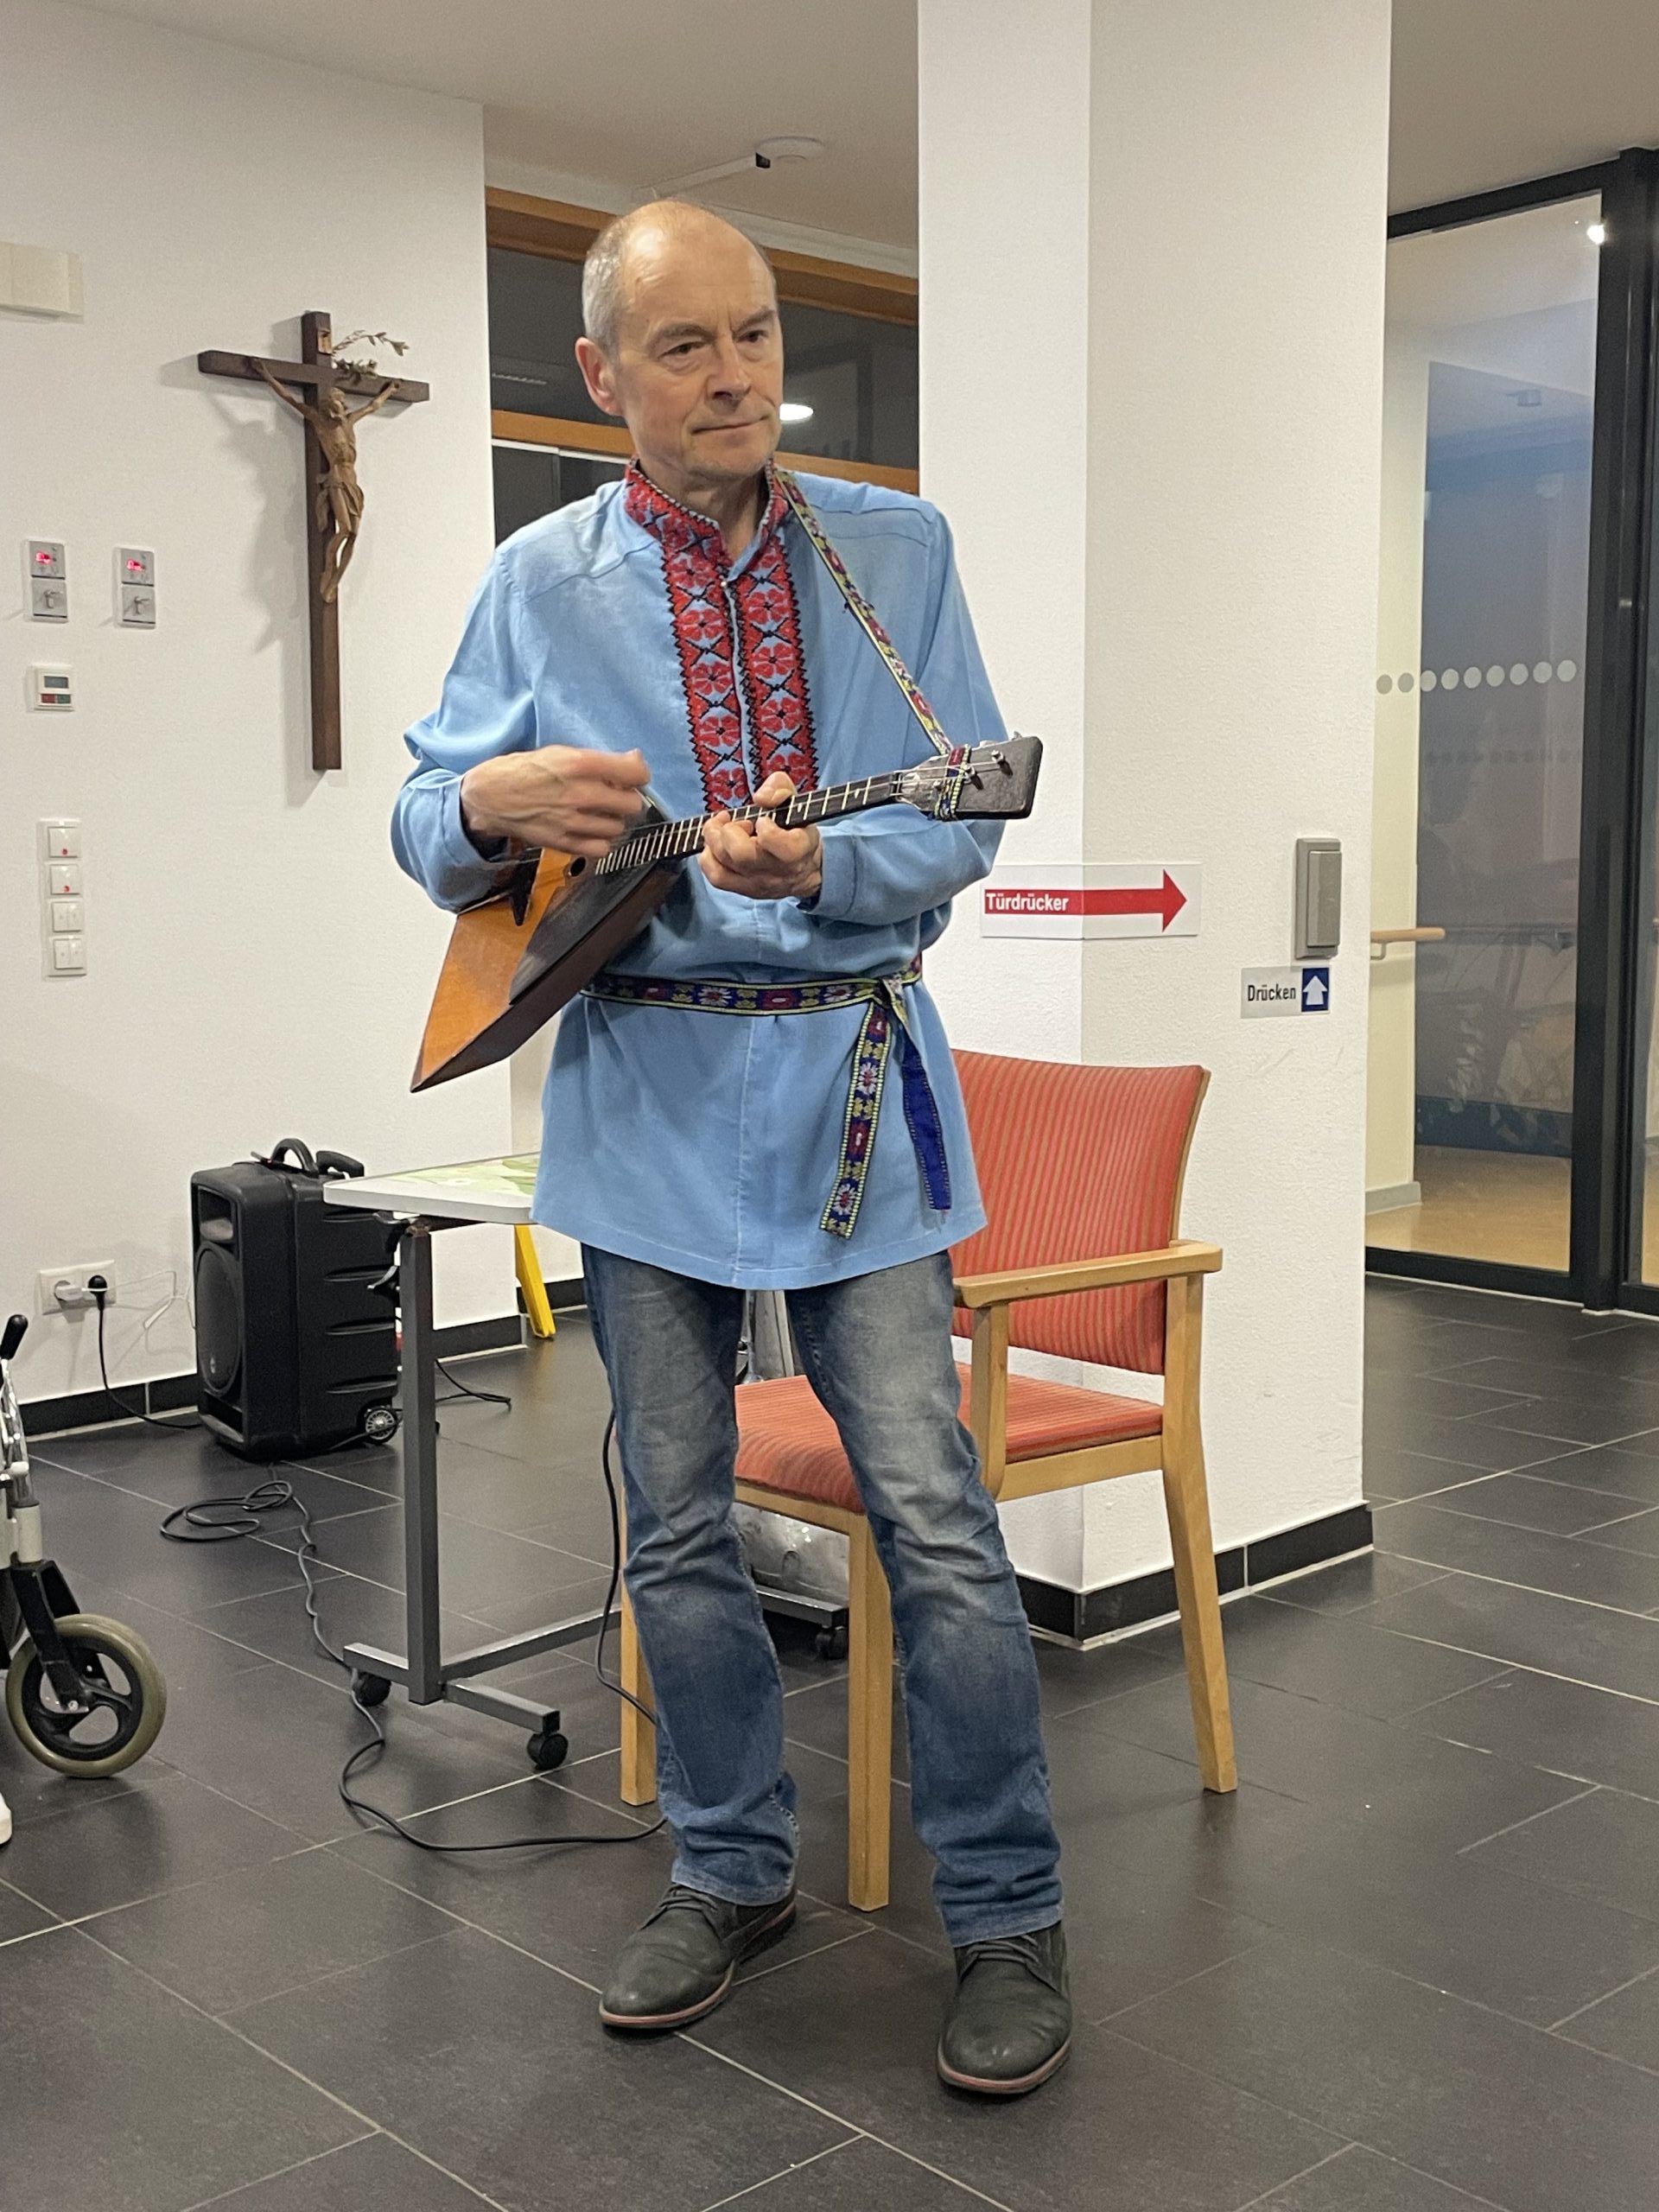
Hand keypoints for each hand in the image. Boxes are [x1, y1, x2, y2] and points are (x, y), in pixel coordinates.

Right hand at [460, 746, 649, 857]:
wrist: (491, 797)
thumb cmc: (525, 771)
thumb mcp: (562, 753)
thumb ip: (600, 760)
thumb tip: (635, 760)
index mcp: (579, 765)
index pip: (635, 773)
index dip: (639, 775)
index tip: (632, 776)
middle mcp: (580, 795)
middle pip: (632, 804)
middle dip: (627, 798)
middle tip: (614, 795)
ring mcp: (572, 822)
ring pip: (618, 828)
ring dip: (613, 820)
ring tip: (599, 813)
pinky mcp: (564, 843)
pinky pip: (601, 849)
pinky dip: (601, 841)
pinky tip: (591, 831)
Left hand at [700, 772, 822, 901]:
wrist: (805, 870)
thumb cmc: (798, 831)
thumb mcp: (797, 802)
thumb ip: (779, 789)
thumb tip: (759, 797)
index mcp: (796, 849)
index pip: (773, 841)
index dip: (763, 825)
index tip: (763, 819)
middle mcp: (775, 871)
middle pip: (740, 854)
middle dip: (729, 830)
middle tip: (736, 822)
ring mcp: (757, 884)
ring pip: (722, 868)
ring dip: (713, 841)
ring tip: (721, 829)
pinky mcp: (743, 890)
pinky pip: (716, 878)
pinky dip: (708, 857)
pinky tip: (715, 844)